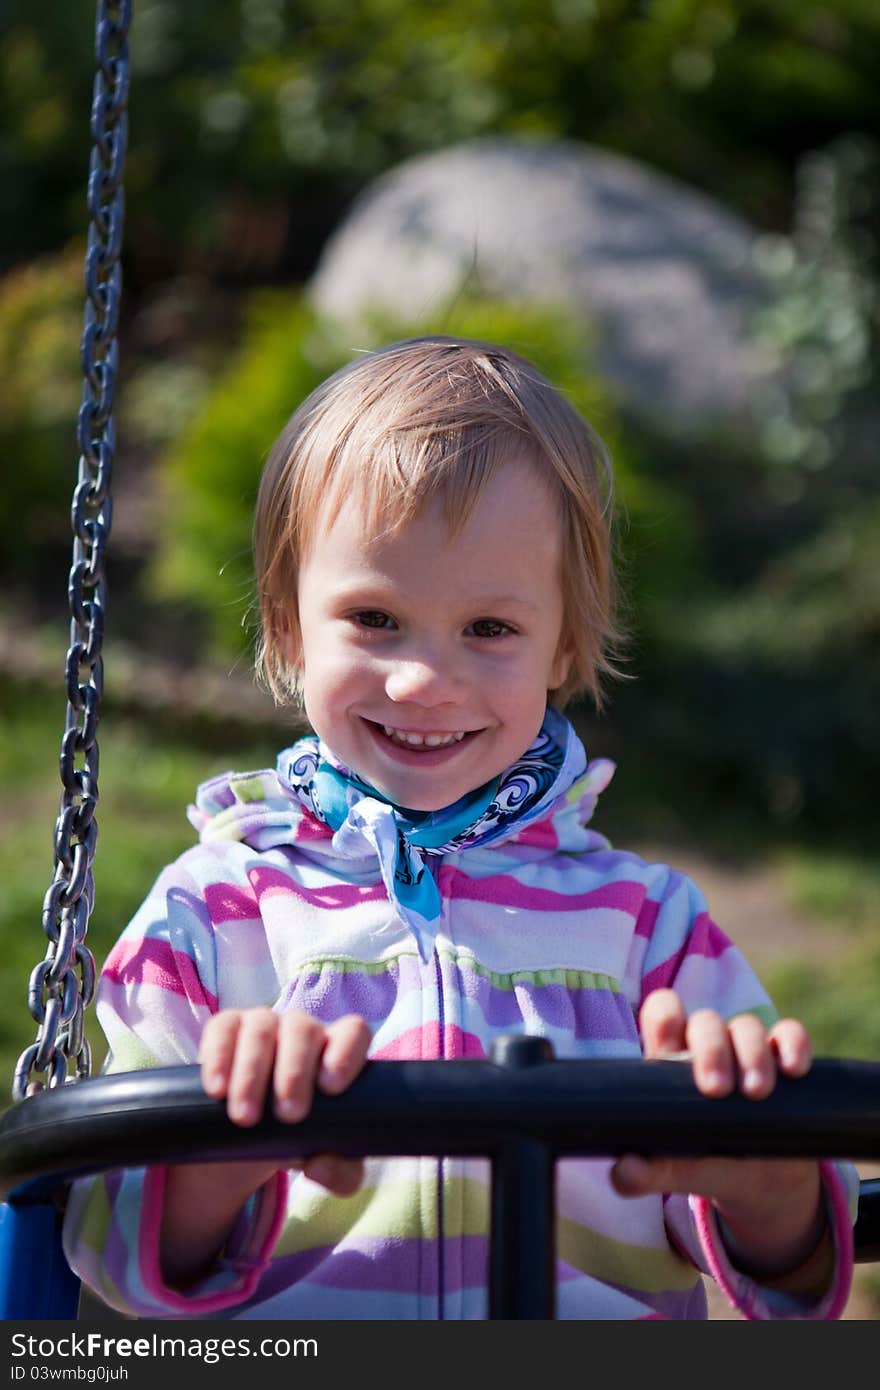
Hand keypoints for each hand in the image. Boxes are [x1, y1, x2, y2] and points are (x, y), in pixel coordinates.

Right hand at [159, 1009, 370, 1287]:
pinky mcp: (227, 1028)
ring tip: (246, 1118)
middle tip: (288, 1115)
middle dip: (294, 1072)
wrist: (249, 1140)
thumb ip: (341, 1173)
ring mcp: (264, 1025)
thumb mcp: (327, 1162)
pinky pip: (222, 1029)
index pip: (353, 1031)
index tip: (331, 1088)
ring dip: (253, 1072)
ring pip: (262, 1028)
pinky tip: (217, 1089)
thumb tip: (320, 1166)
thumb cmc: (300, 1139)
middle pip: (304, 1030)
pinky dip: (219, 1057)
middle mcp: (303, 1031)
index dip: (346, 1052)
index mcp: (336, 1052)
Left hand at [610, 989, 825, 1279]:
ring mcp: (749, 1053)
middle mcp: (710, 1049)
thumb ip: (650, 1172)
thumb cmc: (708, 1163)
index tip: (669, 1049)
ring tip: (756, 1093)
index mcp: (673, 1064)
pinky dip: (793, 1044)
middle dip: (712, 1049)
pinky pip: (790, 1035)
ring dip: (752, 1053)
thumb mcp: (679, 1170)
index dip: (666, 1015)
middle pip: (706, 1022)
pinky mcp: (784, 1063)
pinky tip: (793, 1070)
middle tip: (717, 1090)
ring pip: (748, 1026)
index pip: (664, 1014)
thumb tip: (623, 1173)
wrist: (764, 1185)